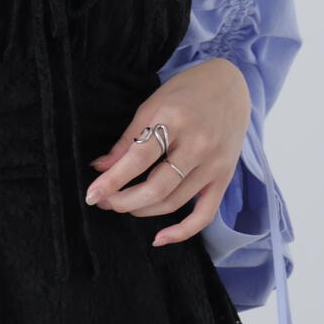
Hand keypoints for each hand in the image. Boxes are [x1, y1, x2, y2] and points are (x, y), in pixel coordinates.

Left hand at [84, 58, 250, 246]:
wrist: (231, 85)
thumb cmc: (186, 92)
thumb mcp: (152, 105)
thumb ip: (128, 139)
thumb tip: (100, 168)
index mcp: (176, 121)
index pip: (138, 159)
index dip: (112, 180)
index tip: (92, 194)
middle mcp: (198, 145)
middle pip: (157, 187)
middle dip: (124, 200)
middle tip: (104, 201)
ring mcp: (214, 164)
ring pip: (174, 202)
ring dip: (142, 210)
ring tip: (122, 205)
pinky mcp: (224, 178)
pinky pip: (205, 214)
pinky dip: (182, 231)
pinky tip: (159, 238)